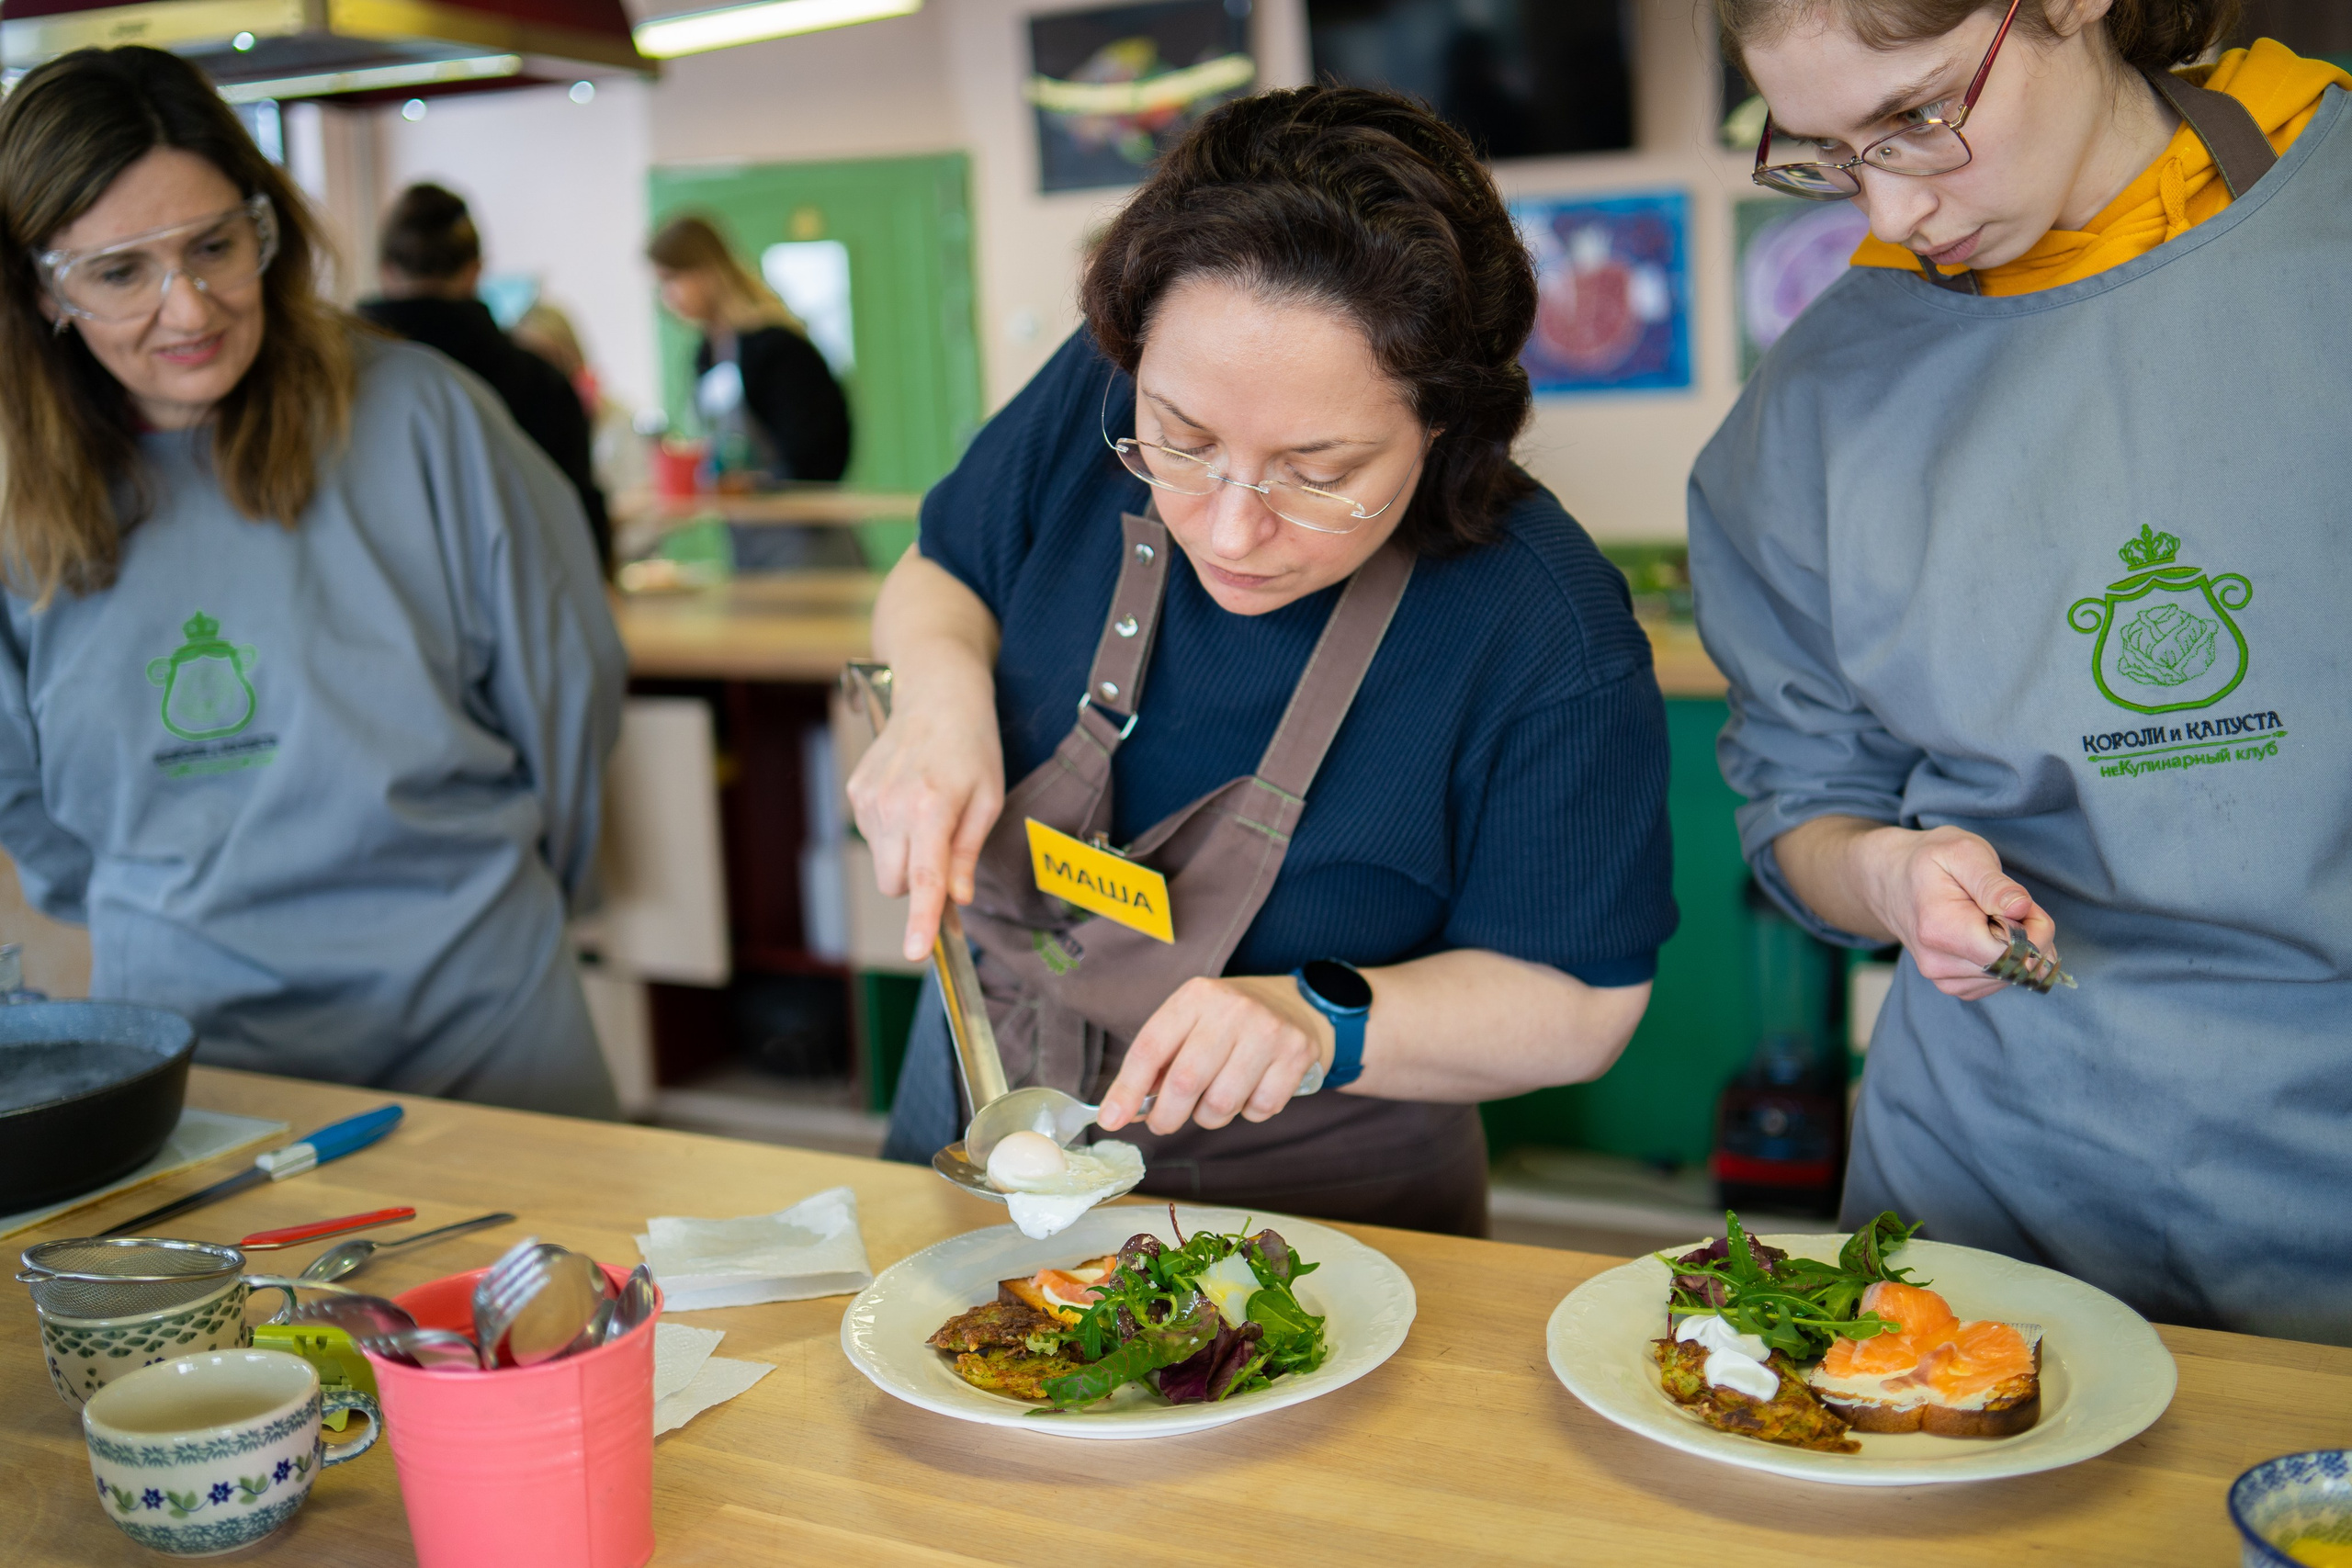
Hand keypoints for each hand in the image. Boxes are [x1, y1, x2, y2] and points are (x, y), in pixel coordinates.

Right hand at [843, 686, 1003, 961]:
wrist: (936, 693)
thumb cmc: (972, 745)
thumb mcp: (988, 799)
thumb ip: (968, 852)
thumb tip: (958, 898)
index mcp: (932, 808)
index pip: (925, 879)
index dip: (922, 920)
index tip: (915, 952)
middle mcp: (892, 805)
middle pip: (894, 884)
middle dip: (918, 882)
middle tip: (947, 845)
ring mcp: (868, 799)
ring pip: (882, 863)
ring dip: (905, 854)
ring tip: (930, 810)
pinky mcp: (856, 792)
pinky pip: (872, 836)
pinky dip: (892, 832)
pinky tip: (909, 798)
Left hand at [1096, 976, 1331, 1134]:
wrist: (1294, 1004)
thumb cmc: (1228, 1022)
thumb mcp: (1189, 1024)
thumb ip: (1156, 1064)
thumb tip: (1119, 1113)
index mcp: (1195, 996)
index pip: (1150, 1048)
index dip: (1126, 1090)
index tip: (1110, 1120)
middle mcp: (1232, 1008)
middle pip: (1185, 1082)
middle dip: (1166, 1116)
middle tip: (1164, 1123)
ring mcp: (1268, 1030)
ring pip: (1221, 1104)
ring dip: (1209, 1118)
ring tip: (1212, 1102)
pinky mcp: (1297, 1053)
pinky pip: (1260, 1109)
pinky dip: (1249, 1113)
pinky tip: (1250, 1092)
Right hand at [1854, 825, 2057, 1000]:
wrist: (1890, 880)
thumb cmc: (1929, 861)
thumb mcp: (1962, 852)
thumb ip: (1993, 883)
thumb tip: (2021, 909)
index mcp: (1940, 929)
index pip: (2011, 953)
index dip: (2034, 931)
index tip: (2024, 904)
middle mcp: (1938, 963)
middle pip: (2016, 967)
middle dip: (2031, 937)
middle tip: (2011, 905)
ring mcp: (1943, 979)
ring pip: (2013, 976)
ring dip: (2020, 949)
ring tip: (1995, 916)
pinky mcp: (1953, 985)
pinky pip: (1999, 982)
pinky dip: (2007, 959)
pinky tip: (1990, 934)